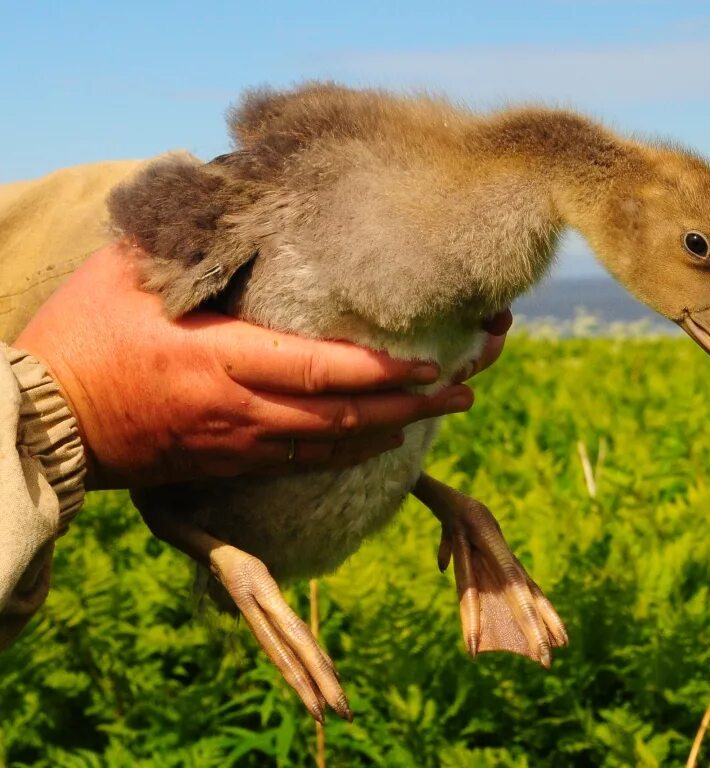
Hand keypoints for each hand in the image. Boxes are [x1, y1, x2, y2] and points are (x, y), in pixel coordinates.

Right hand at [15, 242, 506, 488]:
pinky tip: (381, 442)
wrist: (48, 421)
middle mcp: (240, 410)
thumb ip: (190, 244)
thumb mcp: (125, 276)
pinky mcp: (230, 463)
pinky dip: (350, 453)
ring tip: (441, 413)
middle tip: (464, 389)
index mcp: (220, 360)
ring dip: (393, 431)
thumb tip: (236, 201)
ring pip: (332, 449)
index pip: (319, 370)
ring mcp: (238, 444)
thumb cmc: (82, 338)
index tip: (431, 362)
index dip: (380, 371)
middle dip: (411, 406)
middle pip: (344, 418)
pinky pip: (304, 465)